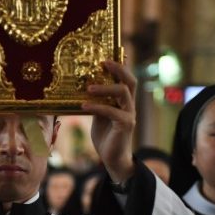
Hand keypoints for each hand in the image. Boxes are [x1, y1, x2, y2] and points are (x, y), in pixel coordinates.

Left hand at [81, 60, 136, 183]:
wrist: (112, 159)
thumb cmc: (106, 136)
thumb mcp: (99, 116)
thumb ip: (98, 102)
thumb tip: (86, 87)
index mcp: (124, 101)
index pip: (126, 79)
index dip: (120, 66)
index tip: (106, 56)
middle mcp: (130, 105)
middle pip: (130, 80)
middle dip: (118, 68)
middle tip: (102, 62)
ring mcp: (129, 114)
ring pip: (122, 92)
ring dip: (105, 87)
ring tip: (88, 88)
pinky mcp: (125, 125)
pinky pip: (112, 111)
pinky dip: (97, 106)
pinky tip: (84, 106)